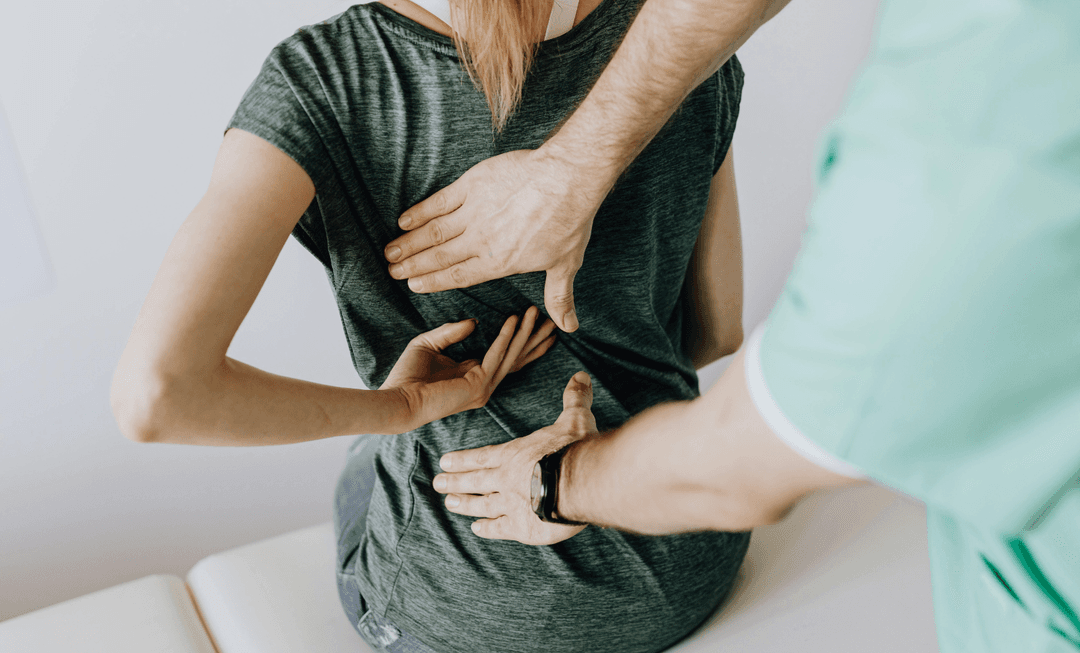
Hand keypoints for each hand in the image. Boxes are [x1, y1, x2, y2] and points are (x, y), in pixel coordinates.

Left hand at [382, 306, 555, 429]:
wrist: (397, 399)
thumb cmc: (407, 376)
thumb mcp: (429, 344)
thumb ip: (451, 332)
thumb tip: (474, 321)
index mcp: (474, 375)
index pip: (506, 356)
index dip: (522, 340)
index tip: (536, 322)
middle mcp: (483, 384)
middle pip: (517, 358)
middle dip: (535, 338)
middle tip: (553, 320)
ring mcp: (483, 387)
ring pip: (511, 355)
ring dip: (525, 333)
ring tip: (536, 312)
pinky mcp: (478, 386)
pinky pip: (496, 356)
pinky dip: (505, 337)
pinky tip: (513, 320)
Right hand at [384, 149, 611, 332]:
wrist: (566, 180)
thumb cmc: (568, 222)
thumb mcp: (565, 264)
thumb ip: (558, 297)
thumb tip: (568, 326)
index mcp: (498, 263)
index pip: (458, 276)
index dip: (433, 282)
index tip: (414, 285)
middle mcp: (480, 241)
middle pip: (439, 256)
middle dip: (413, 266)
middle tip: (392, 272)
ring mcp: (474, 212)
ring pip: (433, 232)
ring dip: (409, 243)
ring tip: (390, 252)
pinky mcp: (472, 185)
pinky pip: (439, 201)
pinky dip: (420, 211)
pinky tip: (404, 220)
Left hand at [433, 371, 597, 544]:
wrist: (580, 482)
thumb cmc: (576, 448)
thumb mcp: (575, 418)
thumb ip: (574, 399)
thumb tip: (580, 376)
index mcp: (515, 454)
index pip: (483, 456)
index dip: (463, 459)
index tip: (444, 461)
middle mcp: (507, 479)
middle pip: (475, 480)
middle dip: (455, 482)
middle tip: (437, 484)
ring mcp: (511, 504)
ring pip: (482, 504)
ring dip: (465, 504)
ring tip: (449, 505)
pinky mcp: (522, 527)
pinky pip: (499, 528)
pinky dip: (487, 528)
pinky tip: (477, 529)